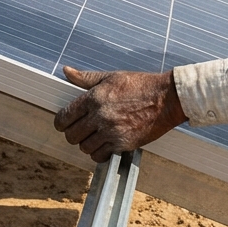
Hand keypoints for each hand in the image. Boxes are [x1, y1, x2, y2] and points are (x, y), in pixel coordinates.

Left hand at [53, 66, 186, 161]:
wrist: (166, 98)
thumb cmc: (140, 85)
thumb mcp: (111, 77)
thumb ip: (85, 78)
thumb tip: (66, 71)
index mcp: (94, 98)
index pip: (64, 117)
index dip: (61, 122)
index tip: (65, 123)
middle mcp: (100, 116)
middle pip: (71, 135)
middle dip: (73, 134)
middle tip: (80, 130)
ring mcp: (111, 131)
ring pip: (84, 147)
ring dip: (87, 144)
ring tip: (94, 137)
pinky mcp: (123, 144)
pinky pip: (100, 155)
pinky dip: (99, 153)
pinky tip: (104, 145)